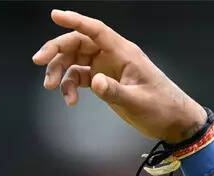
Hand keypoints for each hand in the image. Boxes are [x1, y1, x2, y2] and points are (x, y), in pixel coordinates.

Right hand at [32, 9, 206, 142]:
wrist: (176, 122)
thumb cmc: (163, 108)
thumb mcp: (139, 102)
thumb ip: (115, 92)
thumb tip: (94, 82)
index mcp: (124, 53)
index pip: (97, 30)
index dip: (76, 21)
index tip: (55, 15)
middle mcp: (114, 56)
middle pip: (78, 43)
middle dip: (56, 50)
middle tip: (38, 62)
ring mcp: (108, 68)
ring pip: (75, 60)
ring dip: (60, 70)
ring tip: (50, 87)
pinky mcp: (105, 81)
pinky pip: (80, 77)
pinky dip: (71, 86)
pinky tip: (70, 101)